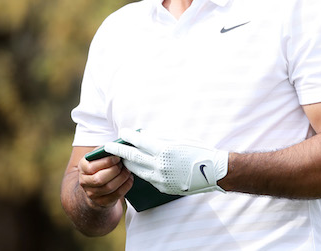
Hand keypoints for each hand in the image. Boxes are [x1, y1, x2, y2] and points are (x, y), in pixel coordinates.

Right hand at [78, 154, 132, 208]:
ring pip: (108, 188)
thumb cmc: (100, 165)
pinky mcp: (101, 202)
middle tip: (123, 164)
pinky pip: (115, 196)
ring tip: (127, 170)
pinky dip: (125, 186)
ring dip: (121, 178)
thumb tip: (116, 147)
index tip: (117, 157)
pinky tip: (129, 179)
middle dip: (115, 171)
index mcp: (83, 167)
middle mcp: (84, 181)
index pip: (92, 167)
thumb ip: (104, 151)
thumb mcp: (98, 156)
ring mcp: (92, 193)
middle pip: (100, 179)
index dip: (107, 162)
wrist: (94, 185)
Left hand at [104, 129, 227, 195]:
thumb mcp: (179, 139)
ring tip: (121, 157)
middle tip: (108, 147)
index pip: (138, 142)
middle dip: (119, 151)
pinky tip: (138, 166)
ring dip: (127, 163)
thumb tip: (143, 136)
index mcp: (164, 150)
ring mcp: (160, 178)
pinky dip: (141, 170)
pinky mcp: (162, 187)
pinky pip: (148, 178)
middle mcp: (159, 165)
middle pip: (132, 157)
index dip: (128, 137)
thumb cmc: (198, 151)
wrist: (212, 172)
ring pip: (137, 170)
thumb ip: (160, 137)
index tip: (122, 132)